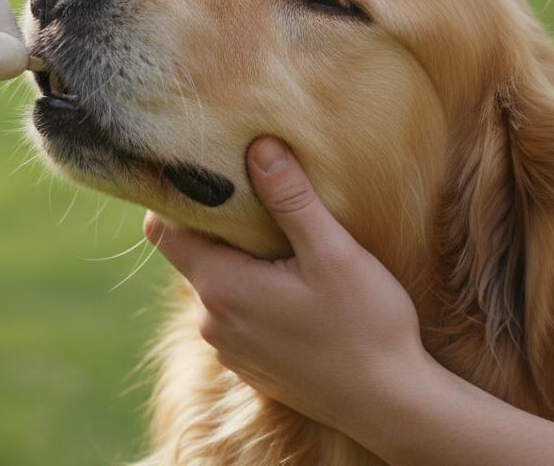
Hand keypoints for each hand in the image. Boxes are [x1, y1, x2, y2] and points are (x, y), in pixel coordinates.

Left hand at [142, 136, 430, 434]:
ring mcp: (228, 347)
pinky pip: (235, 314)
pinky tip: (295, 286)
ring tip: (283, 242)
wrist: (390, 406)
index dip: (179, 199)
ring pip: (216, 284)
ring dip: (239, 261)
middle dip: (218, 225)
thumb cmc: (366, 327)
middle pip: (191, 254)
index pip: (163, 231)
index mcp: (221, 288)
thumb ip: (291, 199)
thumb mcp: (333, 253)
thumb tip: (259, 147)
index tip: (211, 175)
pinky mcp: (249, 363)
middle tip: (260, 197)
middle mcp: (211, 321)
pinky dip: (253, 292)